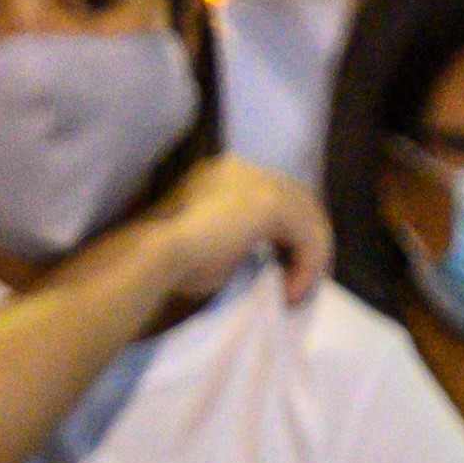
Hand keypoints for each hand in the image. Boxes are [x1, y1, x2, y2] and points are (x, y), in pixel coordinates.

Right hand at [138, 157, 325, 316]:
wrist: (155, 256)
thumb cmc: (170, 261)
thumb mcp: (212, 243)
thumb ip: (240, 238)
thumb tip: (272, 257)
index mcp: (224, 172)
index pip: (274, 195)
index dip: (286, 233)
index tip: (285, 268)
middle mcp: (243, 169)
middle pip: (298, 200)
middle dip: (307, 241)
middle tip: (302, 281)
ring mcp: (258, 181)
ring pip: (308, 219)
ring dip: (308, 259)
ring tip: (293, 293)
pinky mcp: (271, 203)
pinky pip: (308, 237)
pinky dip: (306, 266)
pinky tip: (289, 293)